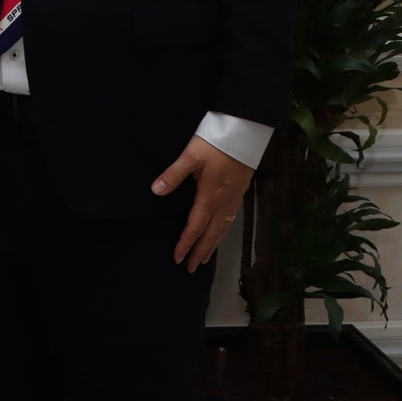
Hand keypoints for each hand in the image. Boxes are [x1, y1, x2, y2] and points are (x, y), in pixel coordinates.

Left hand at [151, 136, 254, 271]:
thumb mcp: (191, 156)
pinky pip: (230, 221)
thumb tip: (156, 191)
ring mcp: (234, 199)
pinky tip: (220, 233)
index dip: (186, 244)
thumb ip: (173, 174)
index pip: (195, 227)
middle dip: (200, 252)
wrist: (245, 132)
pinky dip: (223, 233)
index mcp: (209, 197)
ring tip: (205, 258)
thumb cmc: (216, 143)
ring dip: (212, 245)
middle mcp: (223, 203)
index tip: (177, 259)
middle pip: (211, 234)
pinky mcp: (240, 193)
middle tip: (191, 268)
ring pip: (223, 229)